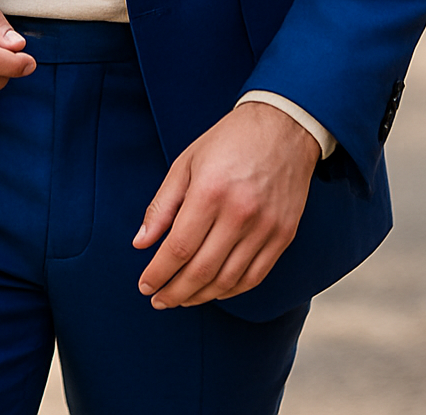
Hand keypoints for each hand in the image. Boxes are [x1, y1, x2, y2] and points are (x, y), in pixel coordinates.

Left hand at [133, 102, 319, 307]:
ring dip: (200, 296)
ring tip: (182, 298)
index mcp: (210, 191)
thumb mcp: (186, 162)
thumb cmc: (229, 140)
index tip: (145, 285)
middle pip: (201, 271)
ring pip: (228, 280)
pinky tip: (214, 290)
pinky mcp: (284, 235)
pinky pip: (254, 277)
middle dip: (175, 292)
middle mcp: (239, 213)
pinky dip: (231, 290)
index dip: (158, 273)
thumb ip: (162, 205)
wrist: (284, 126)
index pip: (178, 248)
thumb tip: (141, 244)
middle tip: (159, 300)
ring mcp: (265, 227)